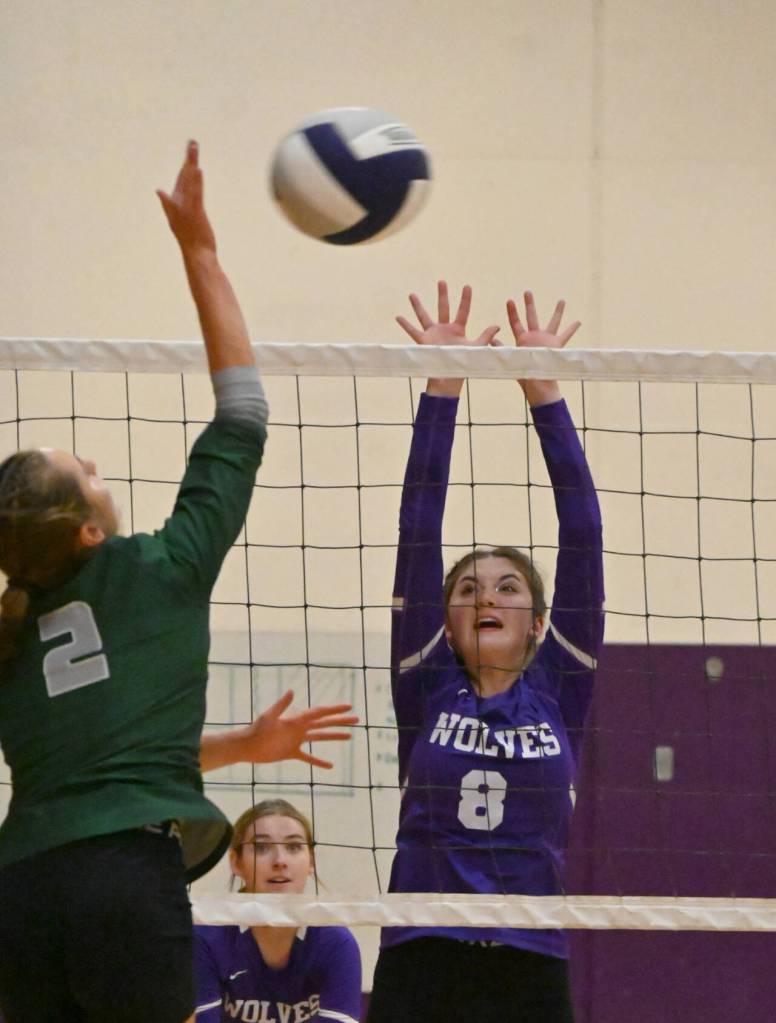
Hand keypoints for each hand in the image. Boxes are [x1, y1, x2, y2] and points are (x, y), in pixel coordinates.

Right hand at [156, 140, 216, 255]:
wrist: (197, 256)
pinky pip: (196, 194)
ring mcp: (186, 208)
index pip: (180, 184)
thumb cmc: (194, 247)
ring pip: (189, 181)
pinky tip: (197, 170)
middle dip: (188, 159)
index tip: (186, 154)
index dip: (182, 171)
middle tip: (192, 142)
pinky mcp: (195, 213)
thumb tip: (179, 212)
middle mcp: (178, 204)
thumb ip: (184, 221)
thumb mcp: (187, 230)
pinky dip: (196, 182)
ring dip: (191, 163)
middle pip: (184, 177)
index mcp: (176, 207)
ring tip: (194, 147)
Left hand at [235, 691, 357, 769]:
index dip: (335, 710)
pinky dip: (319, 761)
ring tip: (349, 736)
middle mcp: (300, 728)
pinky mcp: (292, 752)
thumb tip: (292, 691)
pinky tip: (330, 765)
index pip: (320, 713)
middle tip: (357, 719)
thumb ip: (281, 706)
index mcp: (297, 718)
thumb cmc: (256, 730)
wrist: (246, 746)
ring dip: (334, 736)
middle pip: (324, 723)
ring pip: (319, 737)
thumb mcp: (269, 717)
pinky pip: (309, 757)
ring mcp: (297, 740)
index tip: (349, 707)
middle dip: (340, 721)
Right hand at [397, 281, 499, 396]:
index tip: (467, 286)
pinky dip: (406, 325)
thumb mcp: (476, 349)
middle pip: (443, 308)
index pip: (463, 311)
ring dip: (418, 306)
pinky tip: (398, 316)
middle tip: (442, 281)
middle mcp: (444, 329)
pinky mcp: (423, 342)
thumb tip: (498, 326)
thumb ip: (485, 336)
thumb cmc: (463, 365)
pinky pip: (413, 332)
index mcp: (458, 330)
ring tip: (412, 294)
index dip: (465, 299)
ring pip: (424, 317)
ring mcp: (433, 335)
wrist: (449, 380)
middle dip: (443, 295)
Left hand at [506, 291, 580, 406]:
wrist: (538, 386)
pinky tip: (578, 321)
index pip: (516, 323)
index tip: (509, 300)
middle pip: (532, 316)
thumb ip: (502, 350)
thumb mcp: (511, 361)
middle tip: (527, 291)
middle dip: (529, 304)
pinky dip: (572, 328)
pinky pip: (566, 335)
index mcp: (522, 340)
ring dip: (557, 312)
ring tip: (562, 300)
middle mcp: (535, 337)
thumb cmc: (523, 375)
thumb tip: (490, 341)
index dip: (512, 312)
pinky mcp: (557, 346)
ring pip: (553, 322)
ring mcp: (546, 341)